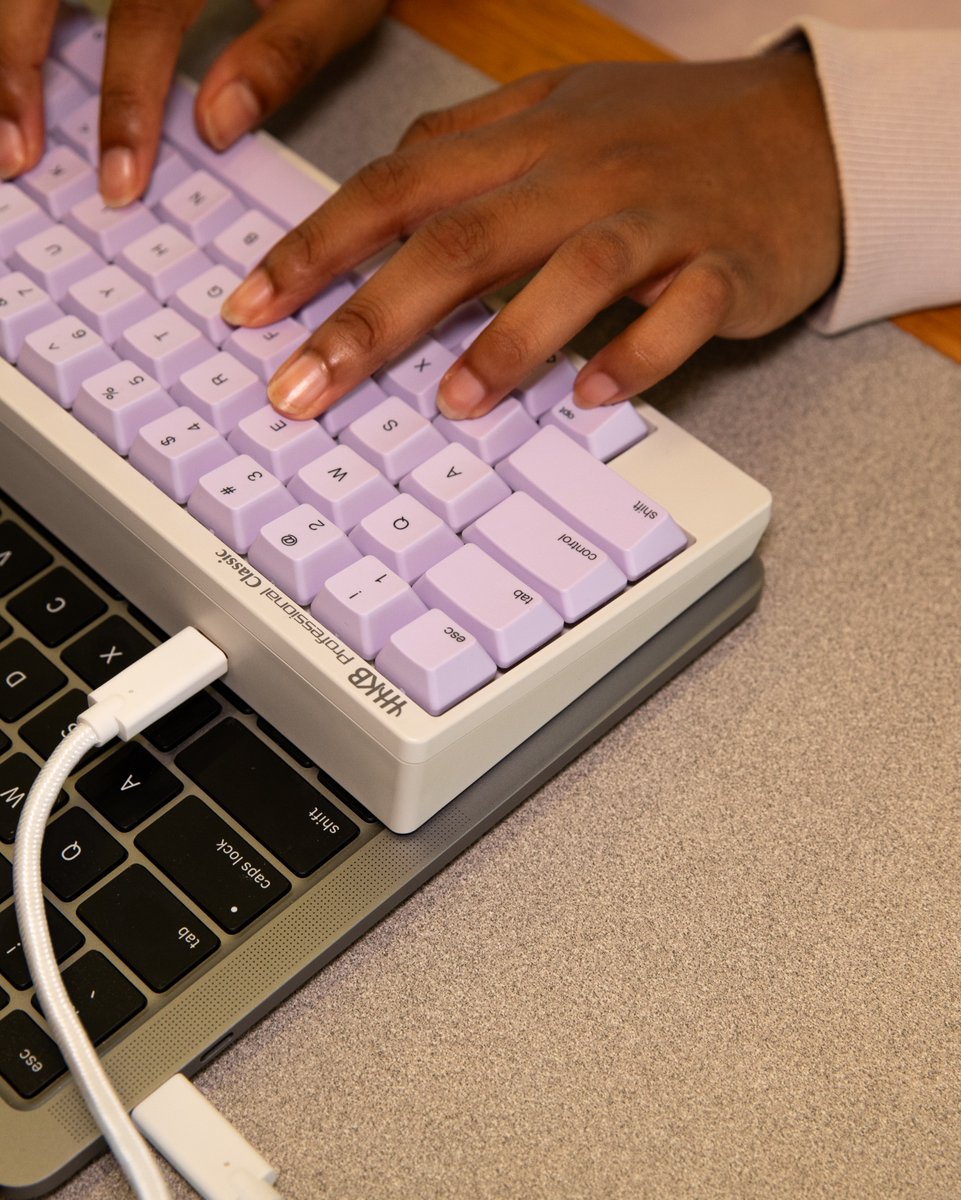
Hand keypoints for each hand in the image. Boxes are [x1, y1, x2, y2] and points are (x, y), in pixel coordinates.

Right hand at [0, 0, 388, 203]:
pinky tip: (16, 60)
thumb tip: (216, 126)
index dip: (126, 102)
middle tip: (16, 155)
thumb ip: (281, 57)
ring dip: (5, 40)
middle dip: (17, 64)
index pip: (141, 16)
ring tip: (6, 125)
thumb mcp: (336, 3)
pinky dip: (20, 14)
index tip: (120, 178)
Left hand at [223, 53, 841, 418]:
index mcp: (526, 138)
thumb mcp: (557, 111)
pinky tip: (594, 398)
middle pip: (460, 242)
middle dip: (369, 319)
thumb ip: (468, 148)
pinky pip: (680, 315)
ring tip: (450, 403)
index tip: (251, 309)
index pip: (397, 189)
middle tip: (302, 388)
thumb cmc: (668, 133)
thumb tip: (383, 186)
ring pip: (572, 272)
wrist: (808, 133)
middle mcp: (580, 174)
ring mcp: (656, 219)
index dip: (316, 249)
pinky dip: (637, 356)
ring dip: (506, 343)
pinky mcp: (725, 267)